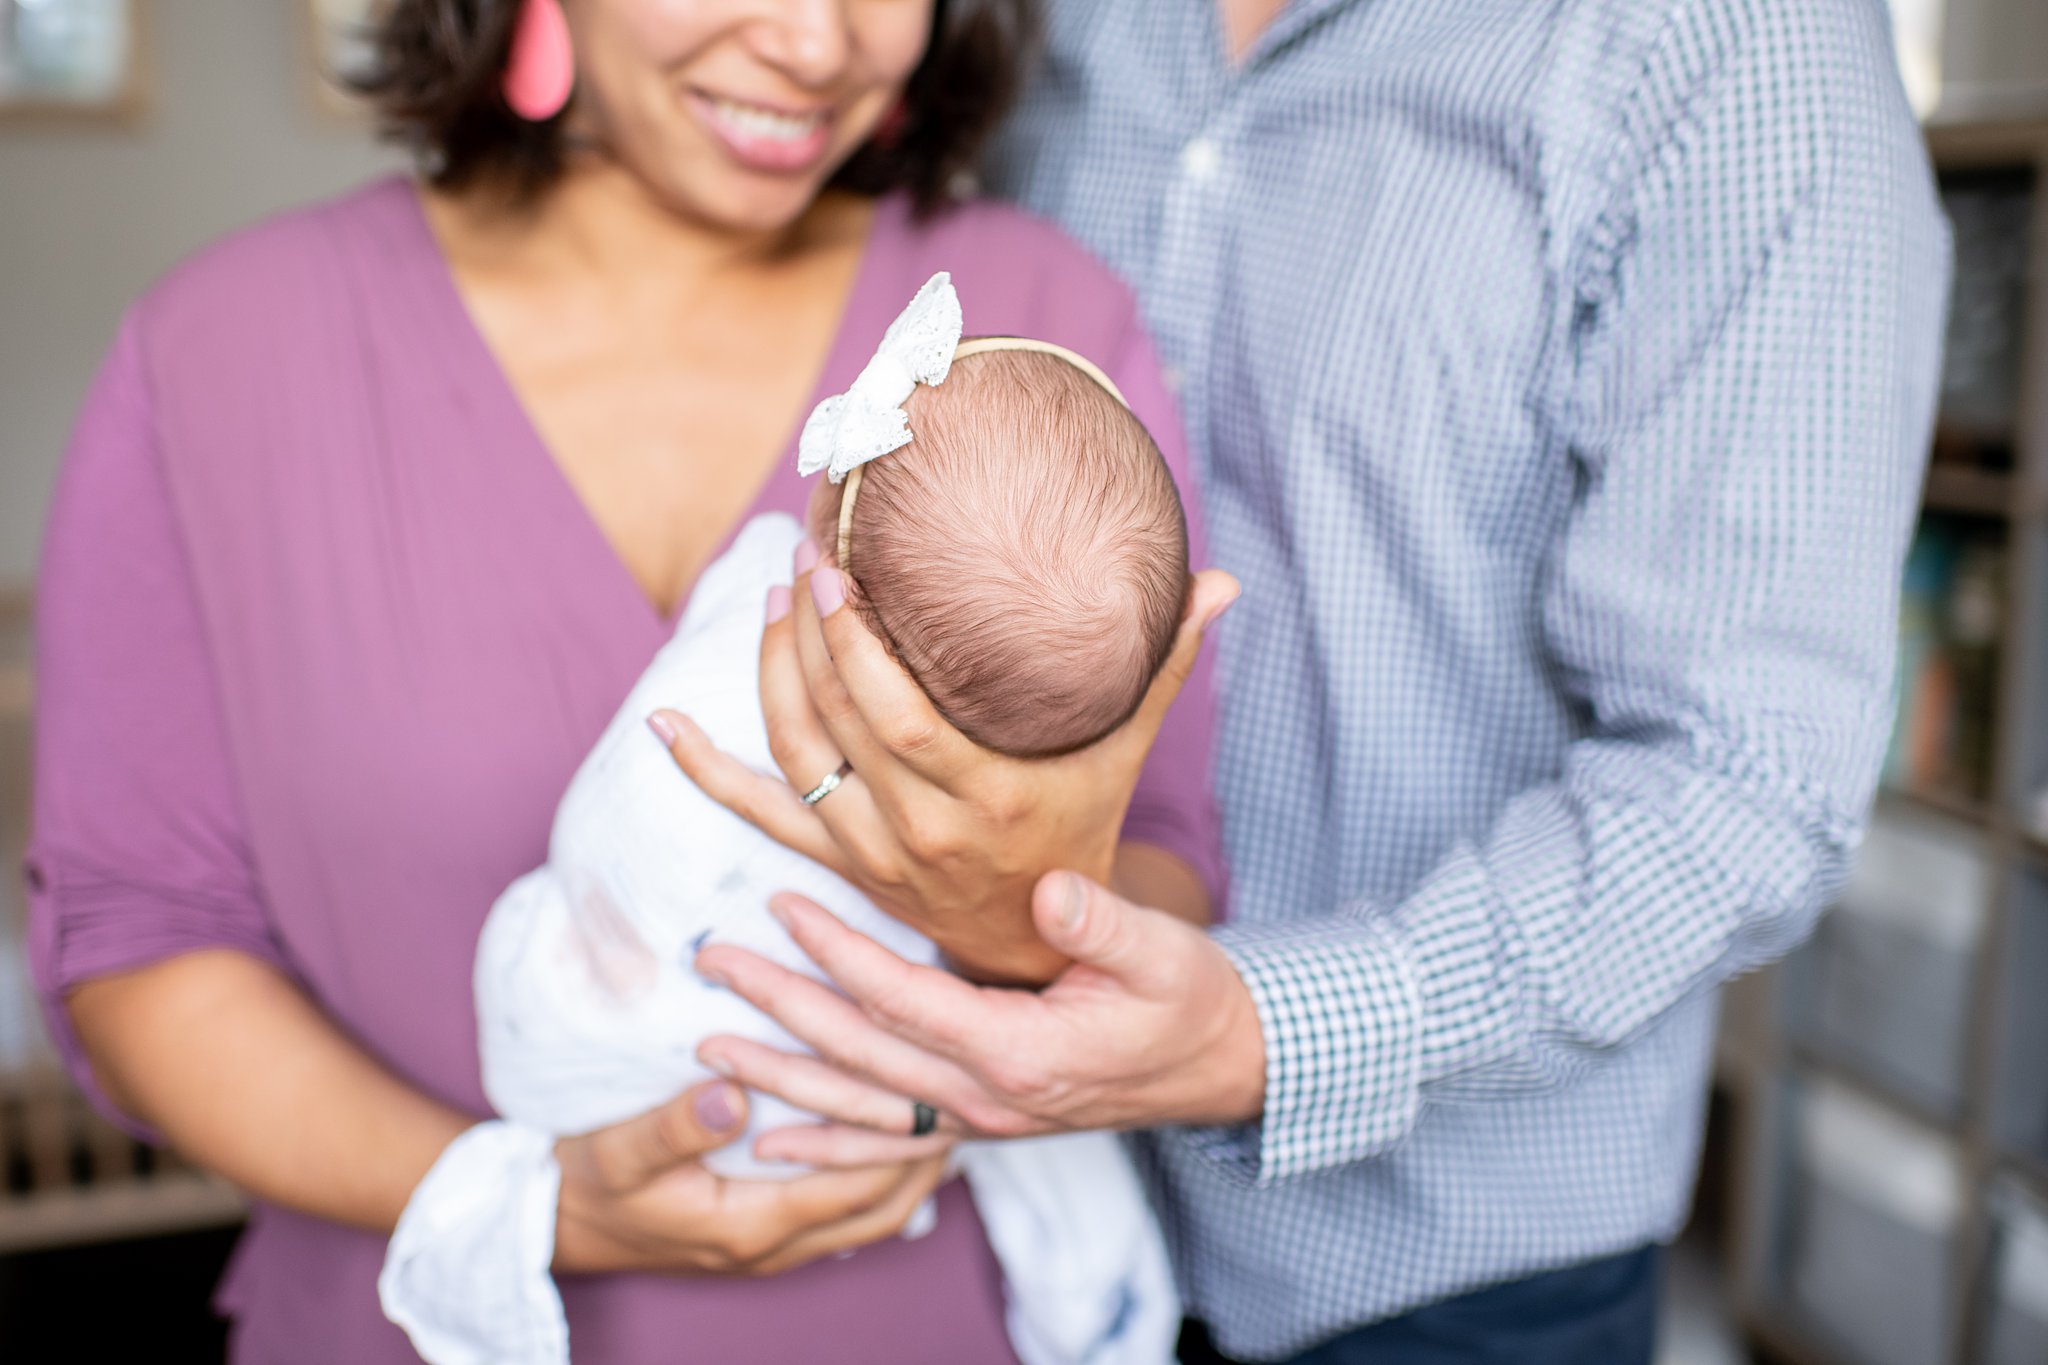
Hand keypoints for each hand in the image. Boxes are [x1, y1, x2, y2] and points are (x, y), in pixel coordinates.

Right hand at [550, 1079, 947, 1276]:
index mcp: (754, 1225)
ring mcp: (772, 1247)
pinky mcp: (763, 1235)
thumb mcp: (621, 1150)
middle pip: (883, 1210)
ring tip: (943, 1115)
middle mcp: (776, 1246)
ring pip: (869, 1217)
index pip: (857, 1184)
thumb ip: (676, 1124)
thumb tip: (732, 1092)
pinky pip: (841, 1212)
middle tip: (968, 1102)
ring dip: (907, 1171)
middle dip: (927, 1160)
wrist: (554, 1225)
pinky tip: (884, 1136)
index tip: (944, 1090)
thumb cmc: (589, 1184)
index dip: (904, 1140)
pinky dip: (873, 1178)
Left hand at [651, 546, 1237, 983]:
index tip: (834, 571)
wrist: (1043, 950)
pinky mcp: (838, 864)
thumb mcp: (1123, 754)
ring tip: (770, 603)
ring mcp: (868, 856)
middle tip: (801, 558)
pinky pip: (759, 814)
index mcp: (988, 804)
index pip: (896, 715)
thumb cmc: (1085, 829)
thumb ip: (1162, 668)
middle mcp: (918, 836)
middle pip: (836, 726)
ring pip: (793, 759)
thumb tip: (1219, 581)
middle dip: (806, 635)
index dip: (852, 642)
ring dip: (767, 677)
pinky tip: (664, 725)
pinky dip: (707, 771)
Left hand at [692, 871, 1266, 1165]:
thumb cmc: (1189, 999)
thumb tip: (1048, 890)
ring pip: (858, 1108)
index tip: (782, 902)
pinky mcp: (981, 1126)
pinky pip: (888, 1148)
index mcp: (1020, 1051)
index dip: (837, 951)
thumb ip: (1102, 925)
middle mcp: (988, 1099)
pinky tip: (770, 1141)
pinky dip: (825, 1148)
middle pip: (860, 1053)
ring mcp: (981, 1122)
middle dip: (780, 1007)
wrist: (1219, 1067)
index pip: (902, 998)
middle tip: (713, 963)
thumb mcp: (1161, 952)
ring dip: (780, 1078)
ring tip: (709, 1049)